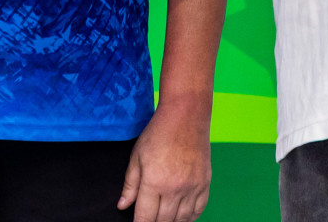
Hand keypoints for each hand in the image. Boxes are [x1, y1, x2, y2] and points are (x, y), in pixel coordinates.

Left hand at [120, 100, 212, 221]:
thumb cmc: (159, 133)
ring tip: (164, 218)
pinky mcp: (205, 184)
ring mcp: (192, 188)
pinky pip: (198, 211)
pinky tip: (181, 216)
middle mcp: (174, 189)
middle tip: (149, 219)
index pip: (145, 218)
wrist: (186, 116)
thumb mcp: (137, 156)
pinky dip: (189, 218)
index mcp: (154, 182)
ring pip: (182, 220)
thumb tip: (123, 205)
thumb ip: (130, 184)